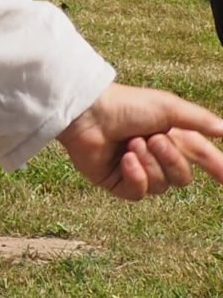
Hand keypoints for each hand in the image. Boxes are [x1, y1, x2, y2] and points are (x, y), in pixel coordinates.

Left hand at [57, 83, 222, 198]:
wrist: (88, 112)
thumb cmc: (126, 105)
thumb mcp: (169, 107)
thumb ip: (199, 120)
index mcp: (174, 137)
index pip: (203, 158)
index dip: (218, 169)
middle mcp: (157, 156)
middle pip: (183, 177)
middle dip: (171, 159)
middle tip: (153, 138)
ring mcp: (137, 171)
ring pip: (162, 186)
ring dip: (149, 164)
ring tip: (131, 143)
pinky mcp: (117, 182)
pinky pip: (138, 193)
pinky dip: (135, 176)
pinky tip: (125, 160)